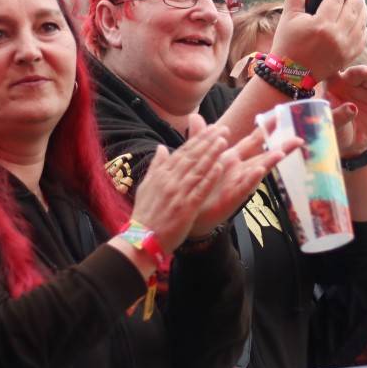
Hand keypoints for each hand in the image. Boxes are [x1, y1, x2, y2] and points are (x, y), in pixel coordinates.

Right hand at [130, 117, 230, 255]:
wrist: (142, 239)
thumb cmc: (145, 214)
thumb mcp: (146, 186)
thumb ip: (156, 166)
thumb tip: (160, 147)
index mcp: (161, 175)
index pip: (182, 152)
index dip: (197, 139)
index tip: (210, 128)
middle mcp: (169, 181)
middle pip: (192, 157)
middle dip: (208, 141)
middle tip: (223, 128)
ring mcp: (178, 194)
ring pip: (197, 170)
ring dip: (211, 154)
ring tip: (223, 141)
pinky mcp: (185, 208)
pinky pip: (200, 190)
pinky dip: (210, 178)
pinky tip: (220, 167)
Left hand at [189, 123, 301, 236]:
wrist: (190, 211)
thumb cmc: (199, 186)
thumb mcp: (200, 159)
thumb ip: (201, 138)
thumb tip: (195, 116)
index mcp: (233, 158)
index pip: (253, 140)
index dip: (266, 128)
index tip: (280, 115)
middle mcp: (241, 170)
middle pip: (264, 156)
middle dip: (281, 148)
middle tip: (298, 139)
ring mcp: (238, 184)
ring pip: (257, 171)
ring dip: (269, 162)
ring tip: (281, 152)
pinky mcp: (232, 197)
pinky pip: (244, 187)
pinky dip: (252, 179)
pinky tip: (259, 171)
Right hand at [270, 0, 366, 82]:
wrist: (290, 75)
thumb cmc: (287, 43)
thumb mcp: (288, 15)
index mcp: (321, 24)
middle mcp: (336, 35)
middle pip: (354, 7)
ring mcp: (345, 47)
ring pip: (362, 21)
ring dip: (363, 7)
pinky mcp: (349, 57)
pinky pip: (363, 37)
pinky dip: (363, 26)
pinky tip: (359, 19)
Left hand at [324, 65, 366, 156]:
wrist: (353, 142)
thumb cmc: (338, 131)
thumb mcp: (334, 126)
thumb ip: (339, 116)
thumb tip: (351, 108)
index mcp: (332, 86)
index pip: (331, 71)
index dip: (335, 64)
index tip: (341, 66)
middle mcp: (348, 82)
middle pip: (356, 72)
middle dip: (364, 71)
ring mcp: (364, 88)